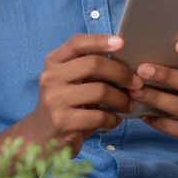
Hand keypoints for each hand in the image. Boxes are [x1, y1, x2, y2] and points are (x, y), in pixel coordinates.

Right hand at [0, 34, 140, 166]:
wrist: (41, 137)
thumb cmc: (64, 105)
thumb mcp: (69, 82)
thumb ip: (87, 70)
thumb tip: (126, 64)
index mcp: (53, 63)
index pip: (76, 43)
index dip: (99, 40)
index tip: (121, 42)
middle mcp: (50, 78)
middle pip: (93, 64)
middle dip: (121, 73)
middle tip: (137, 83)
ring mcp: (54, 100)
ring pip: (100, 90)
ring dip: (121, 99)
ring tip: (128, 105)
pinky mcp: (62, 121)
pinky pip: (99, 116)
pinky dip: (113, 119)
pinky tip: (114, 121)